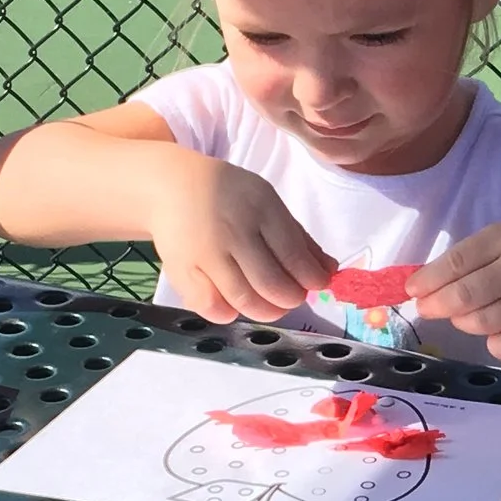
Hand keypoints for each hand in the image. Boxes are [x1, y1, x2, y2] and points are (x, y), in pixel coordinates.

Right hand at [144, 154, 333, 323]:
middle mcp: (232, 232)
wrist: (171, 187)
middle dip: (291, 298)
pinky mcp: (183, 272)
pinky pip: (212, 308)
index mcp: (259, 209)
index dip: (313, 278)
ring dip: (267, 310)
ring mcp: (205, 254)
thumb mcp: (267, 203)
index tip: (317, 283)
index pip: (294, 255)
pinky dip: (230, 313)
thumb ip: (298, 238)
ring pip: (245, 301)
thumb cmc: (229, 195)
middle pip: (272, 284)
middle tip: (292, 295)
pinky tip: (236, 302)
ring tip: (270, 302)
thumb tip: (329, 271)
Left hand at [410, 221, 500, 362]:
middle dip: (436, 306)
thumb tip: (421, 287)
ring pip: (478, 324)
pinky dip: (493, 342)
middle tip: (428, 309)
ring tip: (468, 315)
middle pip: (463, 296)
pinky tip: (499, 330)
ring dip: (464, 323)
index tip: (412, 291)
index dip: (428, 280)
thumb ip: (471, 257)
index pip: (457, 262)